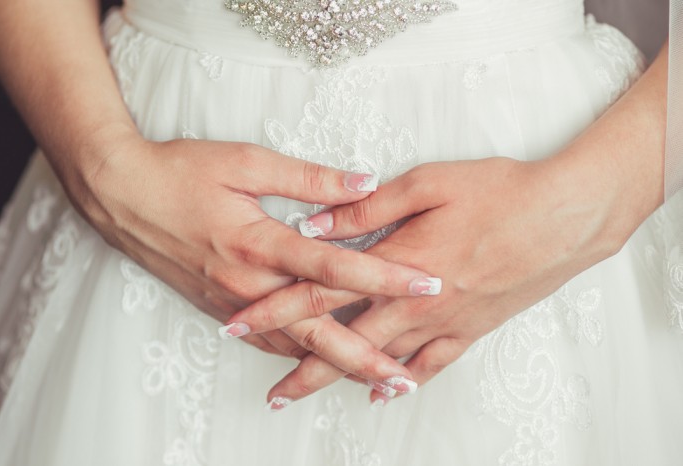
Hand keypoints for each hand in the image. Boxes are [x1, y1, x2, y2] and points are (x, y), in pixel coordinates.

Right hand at [77, 134, 436, 356]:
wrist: (121, 195)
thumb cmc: (181, 172)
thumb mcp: (246, 161)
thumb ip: (308, 178)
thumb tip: (363, 182)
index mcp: (260, 243)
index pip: (335, 268)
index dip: (384, 277)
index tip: (425, 285)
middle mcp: (249, 284)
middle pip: (316, 331)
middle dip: (364, 357)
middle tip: (404, 379)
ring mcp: (232, 303)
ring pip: (291, 346)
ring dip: (333, 366)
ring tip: (371, 380)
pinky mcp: (220, 308)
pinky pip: (265, 342)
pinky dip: (297, 357)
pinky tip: (318, 366)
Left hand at [226, 155, 635, 405]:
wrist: (565, 217)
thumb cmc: (499, 192)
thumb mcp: (428, 183)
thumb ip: (366, 208)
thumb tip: (316, 223)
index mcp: (397, 264)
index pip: (321, 292)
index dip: (276, 309)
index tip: (241, 324)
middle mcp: (415, 303)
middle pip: (344, 341)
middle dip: (301, 365)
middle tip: (271, 390)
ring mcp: (444, 322)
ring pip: (381, 361)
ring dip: (341, 380)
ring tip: (310, 395)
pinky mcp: (471, 328)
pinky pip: (430, 365)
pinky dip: (402, 382)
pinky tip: (384, 392)